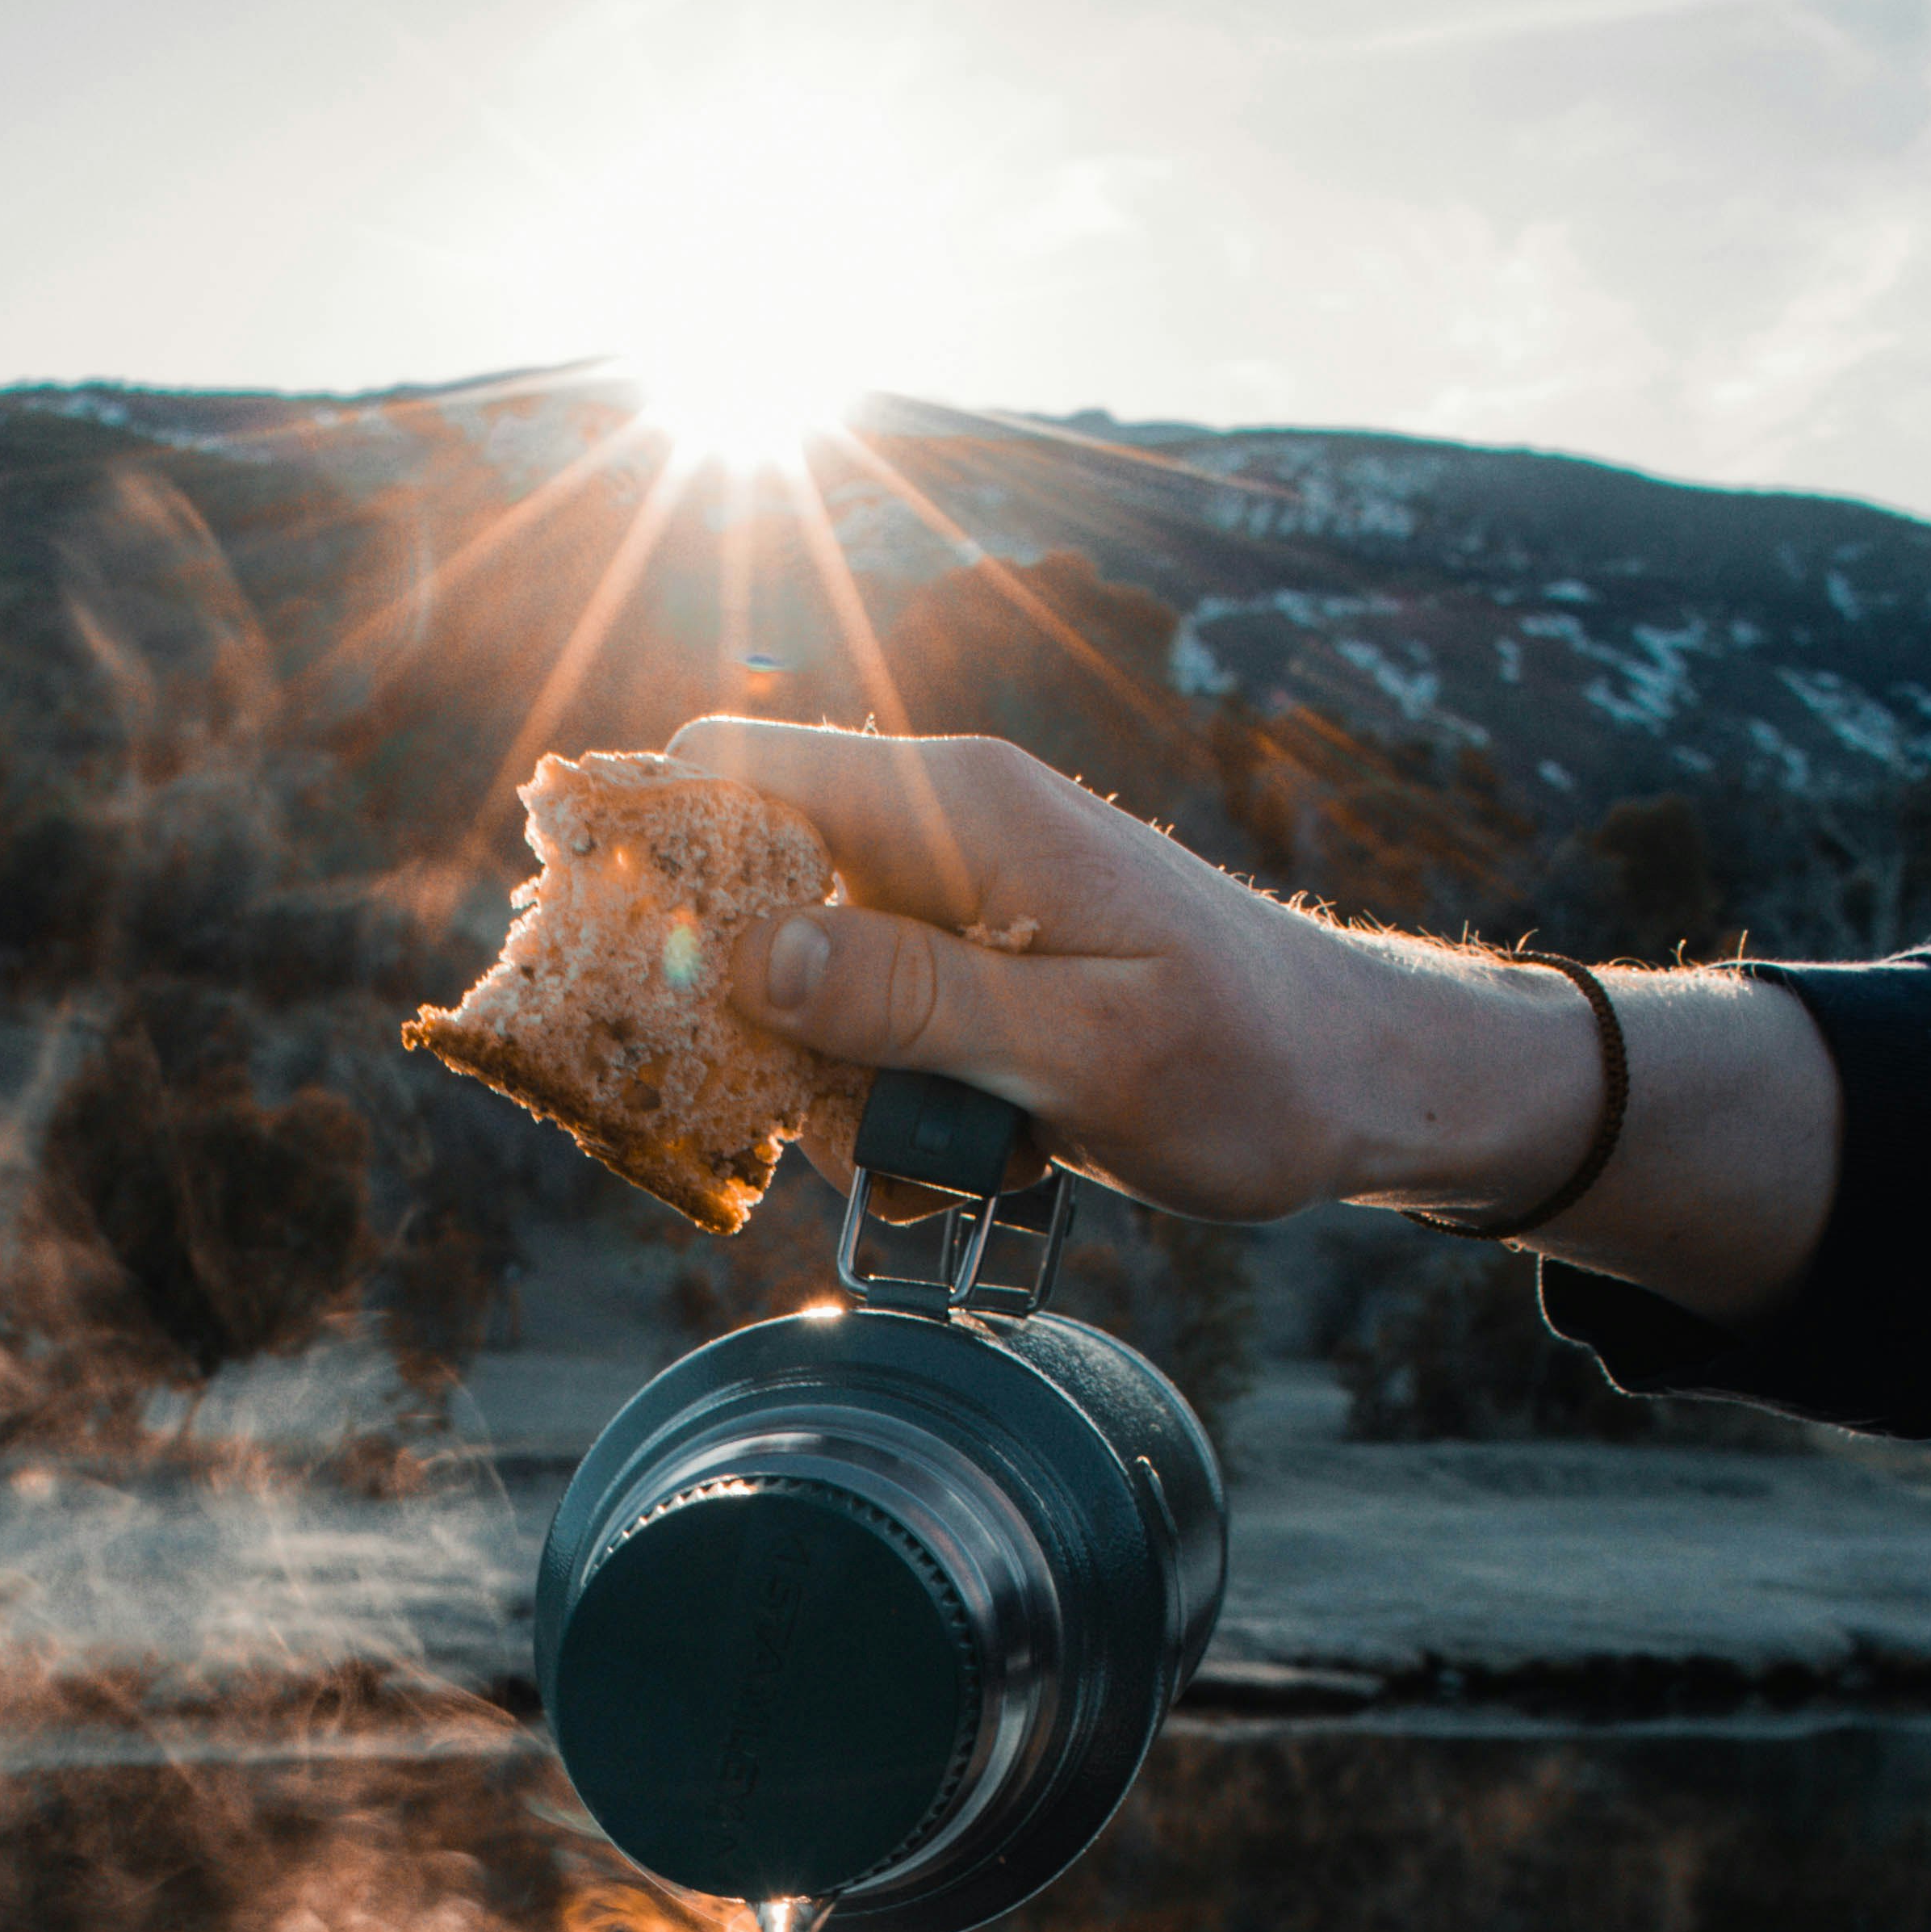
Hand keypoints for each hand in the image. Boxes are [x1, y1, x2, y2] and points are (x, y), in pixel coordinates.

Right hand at [665, 714, 1840, 1319]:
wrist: (1370, 1083)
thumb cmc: (1252, 1066)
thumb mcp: (1082, 1054)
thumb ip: (916, 999)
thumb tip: (752, 949)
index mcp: (962, 811)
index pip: (741, 766)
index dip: (633, 825)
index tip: (560, 915)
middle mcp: (944, 832)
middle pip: (743, 868)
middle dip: (710, 988)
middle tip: (738, 1104)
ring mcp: (956, 902)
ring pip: (795, 968)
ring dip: (810, 1079)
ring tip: (916, 1158)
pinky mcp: (970, 971)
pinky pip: (865, 1025)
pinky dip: (876, 1106)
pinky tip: (956, 1165)